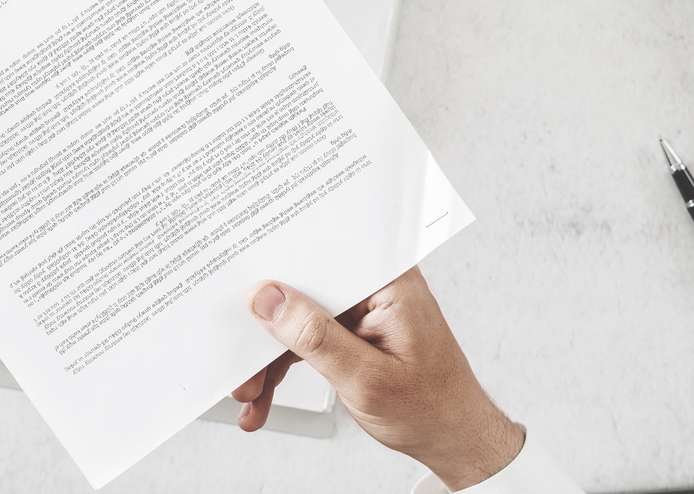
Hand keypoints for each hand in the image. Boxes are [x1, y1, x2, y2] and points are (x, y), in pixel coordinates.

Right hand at [232, 267, 524, 490]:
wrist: (455, 438)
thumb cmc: (431, 407)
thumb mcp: (365, 377)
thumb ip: (315, 336)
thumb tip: (268, 298)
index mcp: (388, 279)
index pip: (322, 255)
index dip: (276, 265)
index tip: (238, 286)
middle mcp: (374, 285)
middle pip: (302, 288)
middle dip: (265, 329)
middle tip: (239, 362)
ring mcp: (362, 307)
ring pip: (298, 318)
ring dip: (269, 357)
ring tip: (249, 392)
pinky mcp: (351, 329)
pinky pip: (307, 338)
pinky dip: (284, 366)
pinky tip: (264, 393)